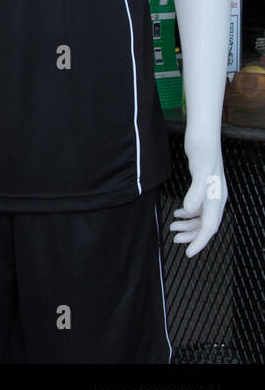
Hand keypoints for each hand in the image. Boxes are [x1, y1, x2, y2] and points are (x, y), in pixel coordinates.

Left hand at [170, 139, 226, 256]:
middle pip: (206, 224)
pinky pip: (198, 206)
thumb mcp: (200, 171)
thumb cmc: (203, 152)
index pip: (210, 226)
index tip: (188, 253)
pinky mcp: (203, 186)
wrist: (203, 136)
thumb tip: (189, 211)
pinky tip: (177, 213)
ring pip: (201, 217)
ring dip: (188, 225)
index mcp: (217, 198)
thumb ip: (196, 191)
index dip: (200, 241)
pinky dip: (188, 213)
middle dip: (192, 235)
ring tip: (172, 228)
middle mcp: (216, 198)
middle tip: (174, 240)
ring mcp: (211, 192)